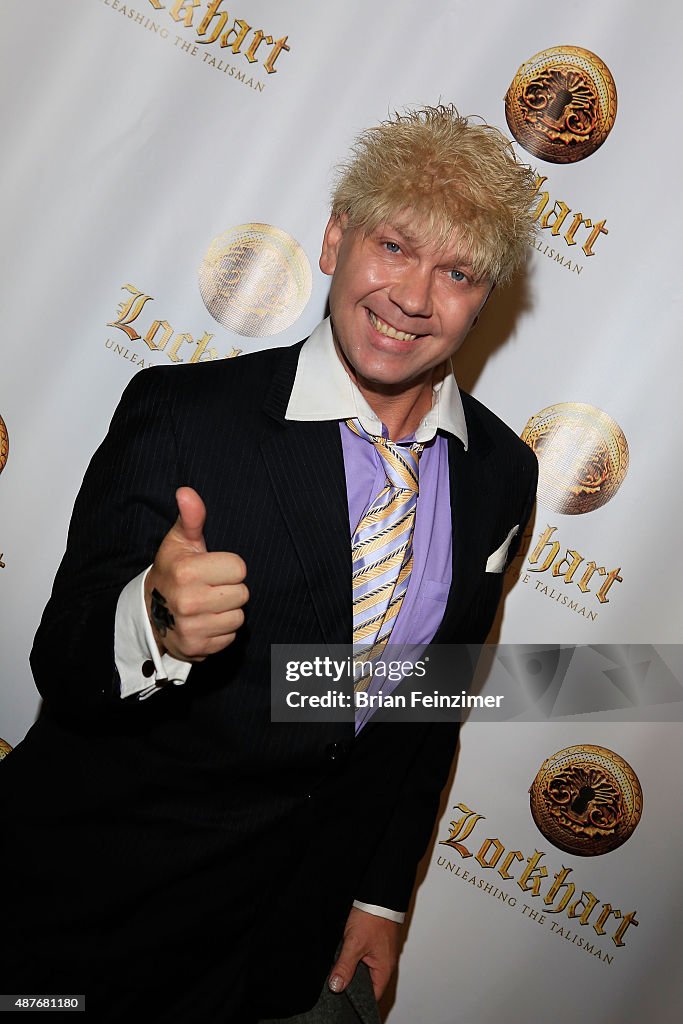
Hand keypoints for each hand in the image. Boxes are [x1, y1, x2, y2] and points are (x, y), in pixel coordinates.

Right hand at [144, 486, 247, 661]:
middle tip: (210, 587)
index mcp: (187, 572)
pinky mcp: (197, 648)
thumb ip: (191, 517)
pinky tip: (206, 621)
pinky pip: (230, 637)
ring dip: (227, 611)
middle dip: (230, 589)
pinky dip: (221, 631)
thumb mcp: (179, 541)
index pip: (239, 568)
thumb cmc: (172, 571)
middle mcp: (188, 602)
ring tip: (208, 604)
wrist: (150, 612)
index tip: (212, 568)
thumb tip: (186, 491)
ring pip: (239, 617)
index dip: (229, 567)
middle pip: (242, 594)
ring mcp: (192, 628)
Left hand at [328, 907, 400, 1000]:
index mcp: (384, 970)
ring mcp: (380, 953)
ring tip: (343, 961)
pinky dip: (355, 956)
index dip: (356, 998)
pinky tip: (347, 951)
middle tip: (338, 977)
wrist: (378, 895)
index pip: (371, 996)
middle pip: (367, 983)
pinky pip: (364, 957)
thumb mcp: (354, 944)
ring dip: (353, 967)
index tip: (341, 995)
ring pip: (364, 969)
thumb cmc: (373, 917)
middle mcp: (384, 964)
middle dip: (352, 982)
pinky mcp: (375, 944)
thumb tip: (336, 986)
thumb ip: (345, 967)